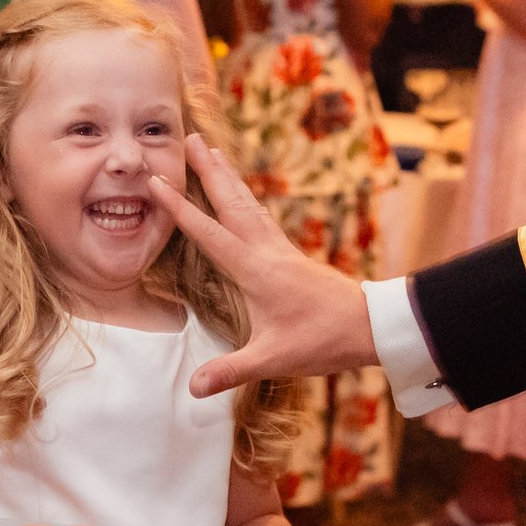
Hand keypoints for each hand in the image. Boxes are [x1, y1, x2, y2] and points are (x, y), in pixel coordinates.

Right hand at [149, 134, 380, 396]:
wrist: (369, 327)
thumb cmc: (322, 340)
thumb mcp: (273, 359)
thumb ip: (230, 371)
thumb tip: (193, 388)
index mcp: (255, 269)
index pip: (208, 232)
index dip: (179, 208)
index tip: (156, 181)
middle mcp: (267, 251)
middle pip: (230, 201)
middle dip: (207, 169)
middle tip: (188, 136)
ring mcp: (281, 249)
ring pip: (247, 203)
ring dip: (227, 176)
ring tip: (212, 150)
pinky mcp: (291, 255)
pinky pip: (261, 216)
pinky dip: (245, 197)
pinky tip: (243, 195)